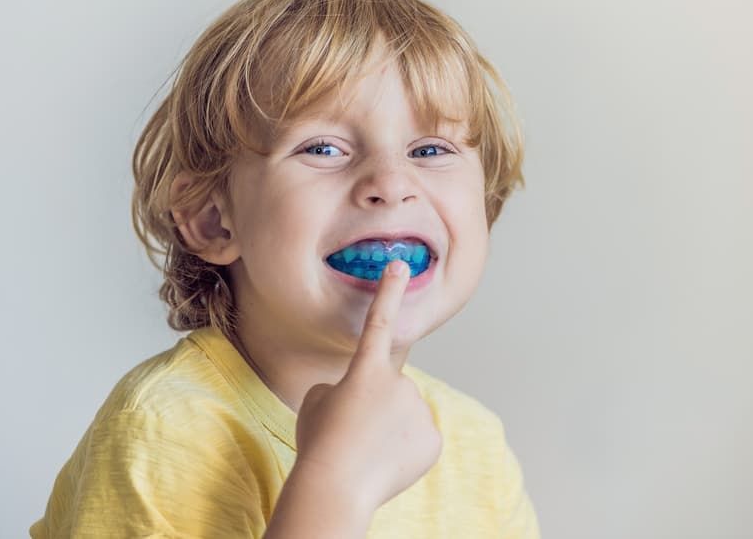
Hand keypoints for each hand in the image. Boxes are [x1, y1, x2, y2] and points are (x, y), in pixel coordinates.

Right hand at [292, 260, 442, 513]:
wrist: (337, 488)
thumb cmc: (320, 443)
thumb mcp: (319, 403)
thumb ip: (344, 387)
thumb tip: (364, 394)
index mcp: (366, 369)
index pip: (379, 321)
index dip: (389, 291)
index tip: (401, 264)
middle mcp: (400, 383)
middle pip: (390, 388)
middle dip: (376, 405)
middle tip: (355, 431)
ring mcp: (419, 410)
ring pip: (405, 413)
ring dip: (390, 427)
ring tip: (368, 450)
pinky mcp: (433, 438)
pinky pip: (418, 437)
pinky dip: (405, 449)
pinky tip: (386, 463)